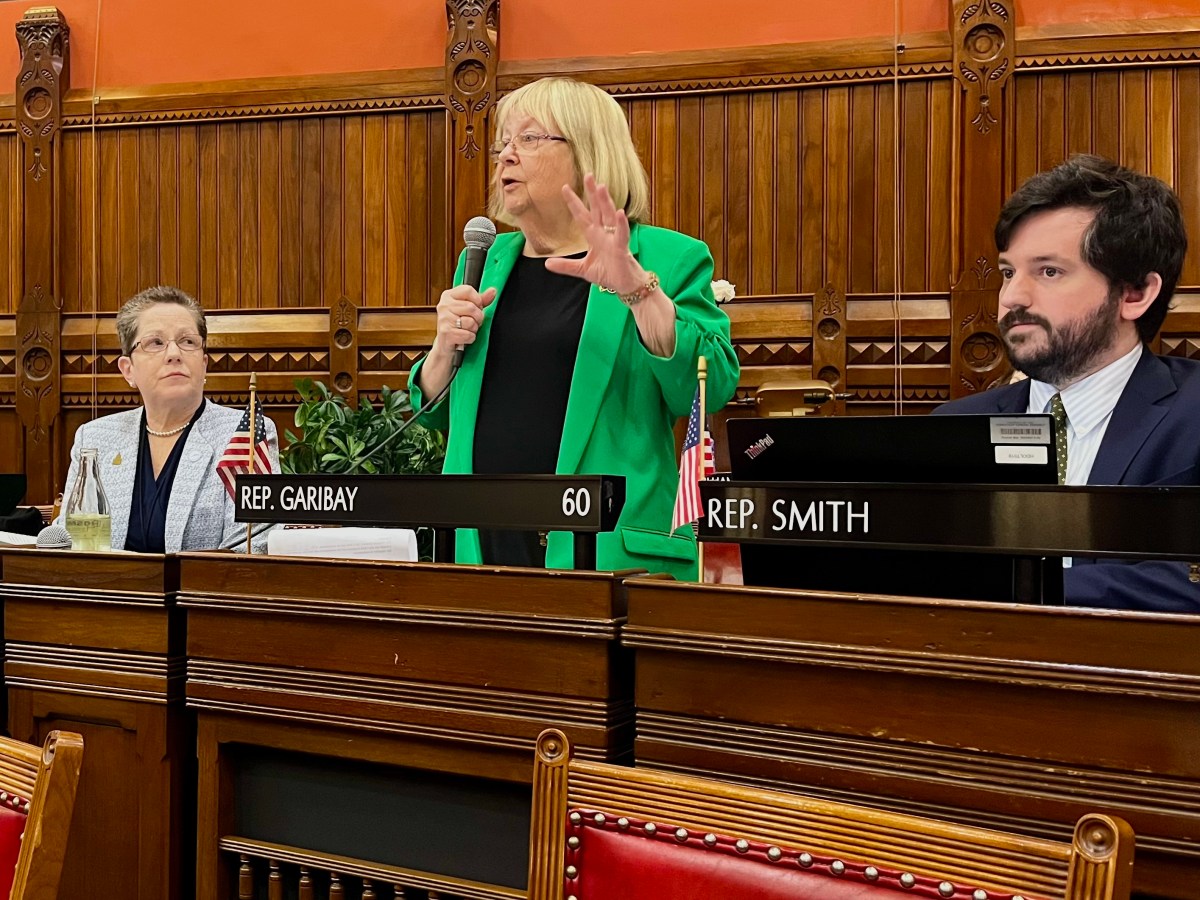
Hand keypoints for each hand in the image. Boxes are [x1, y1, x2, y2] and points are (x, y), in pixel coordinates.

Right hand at [434, 284, 495, 356]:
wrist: (445, 344)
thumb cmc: (457, 325)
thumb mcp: (468, 310)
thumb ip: (481, 300)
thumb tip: (493, 291)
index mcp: (448, 296)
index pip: (468, 290)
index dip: (477, 300)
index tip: (476, 307)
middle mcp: (444, 306)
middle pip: (471, 307)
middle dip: (477, 318)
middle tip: (472, 322)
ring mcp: (444, 319)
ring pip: (470, 322)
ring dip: (473, 329)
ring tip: (467, 330)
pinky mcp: (446, 333)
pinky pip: (468, 335)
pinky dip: (470, 338)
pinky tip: (464, 337)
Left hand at [545, 173, 646, 293]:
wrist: (625, 286)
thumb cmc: (609, 274)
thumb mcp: (582, 270)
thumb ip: (566, 266)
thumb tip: (547, 264)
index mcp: (594, 236)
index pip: (582, 216)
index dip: (574, 202)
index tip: (564, 188)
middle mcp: (604, 233)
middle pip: (597, 209)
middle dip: (592, 193)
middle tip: (588, 175)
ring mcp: (614, 239)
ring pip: (609, 216)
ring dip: (605, 202)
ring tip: (601, 187)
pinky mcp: (622, 249)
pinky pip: (622, 234)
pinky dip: (621, 224)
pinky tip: (619, 213)